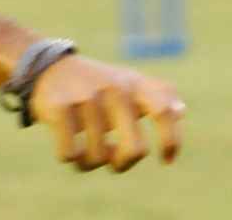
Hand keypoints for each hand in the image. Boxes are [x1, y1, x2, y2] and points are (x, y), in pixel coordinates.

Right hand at [28, 54, 184, 172]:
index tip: (166, 160)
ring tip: (85, 149)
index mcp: (135, 85)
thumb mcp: (130, 84)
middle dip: (123, 164)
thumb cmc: (98, 85)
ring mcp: (87, 98)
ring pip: (97, 158)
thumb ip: (159, 96)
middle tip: (115, 162)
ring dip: (90, 162)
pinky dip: (70, 158)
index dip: (171, 141)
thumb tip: (181, 112)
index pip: (164, 112)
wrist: (49, 68)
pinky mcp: (59, 107)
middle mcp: (114, 89)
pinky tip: (68, 145)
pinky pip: (71, 154)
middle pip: (134, 150)